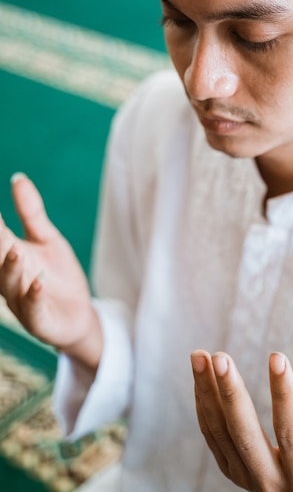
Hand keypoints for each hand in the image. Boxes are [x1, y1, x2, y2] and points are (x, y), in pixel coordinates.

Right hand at [0, 174, 101, 370]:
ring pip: (9, 286)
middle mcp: (7, 280)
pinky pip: (33, 311)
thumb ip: (30, 212)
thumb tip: (17, 178)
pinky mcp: (39, 321)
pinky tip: (38, 282)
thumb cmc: (58, 275)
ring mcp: (21, 302)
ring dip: (10, 269)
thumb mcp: (47, 239)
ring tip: (15, 250)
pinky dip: (33, 296)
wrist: (79, 315)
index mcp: (6, 258)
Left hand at [191, 350, 292, 491]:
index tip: (277, 356)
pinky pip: (213, 437)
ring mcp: (247, 480)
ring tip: (200, 356)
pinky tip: (202, 377)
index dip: (284, 395)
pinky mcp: (234, 472)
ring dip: (207, 393)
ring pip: (221, 434)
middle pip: (245, 436)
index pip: (292, 434)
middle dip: (231, 394)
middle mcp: (272, 485)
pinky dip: (204, 405)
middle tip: (220, 356)